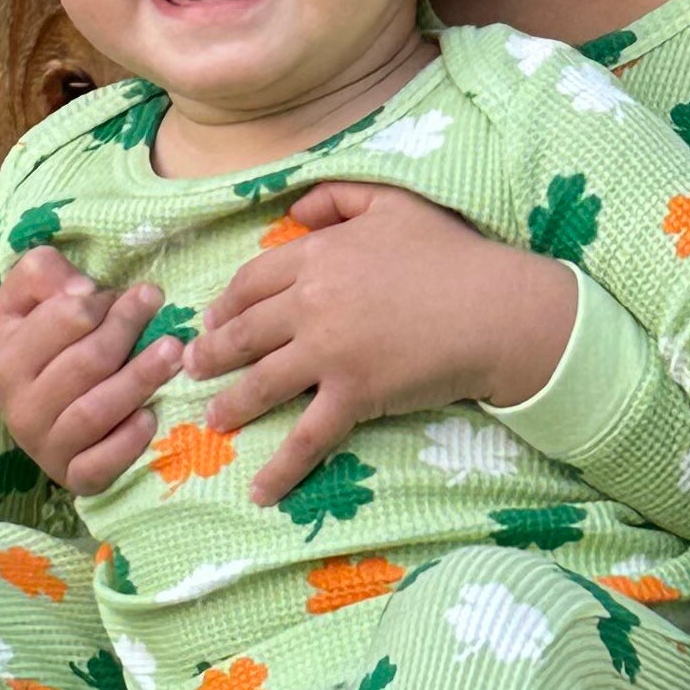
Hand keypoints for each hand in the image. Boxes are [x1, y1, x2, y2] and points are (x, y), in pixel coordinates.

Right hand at [0, 242, 187, 494]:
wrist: (38, 412)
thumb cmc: (45, 343)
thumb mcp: (29, 298)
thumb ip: (42, 273)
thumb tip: (82, 289)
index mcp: (7, 357)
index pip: (59, 322)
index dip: (97, 302)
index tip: (124, 291)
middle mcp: (19, 406)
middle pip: (85, 363)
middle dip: (126, 329)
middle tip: (158, 304)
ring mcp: (45, 447)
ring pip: (94, 412)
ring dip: (139, 379)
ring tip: (174, 352)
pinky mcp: (73, 478)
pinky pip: (100, 465)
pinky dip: (126, 442)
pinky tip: (151, 417)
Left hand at [190, 183, 576, 506]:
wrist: (496, 309)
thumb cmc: (451, 255)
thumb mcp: (394, 203)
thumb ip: (339, 197)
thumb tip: (295, 210)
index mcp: (318, 255)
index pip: (252, 281)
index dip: (227, 303)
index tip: (213, 320)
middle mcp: (312, 303)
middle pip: (244, 332)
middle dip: (212, 354)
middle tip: (193, 369)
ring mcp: (328, 352)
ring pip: (261, 383)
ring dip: (231, 404)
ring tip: (214, 419)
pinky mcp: (353, 395)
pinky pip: (306, 438)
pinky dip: (280, 468)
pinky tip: (259, 491)